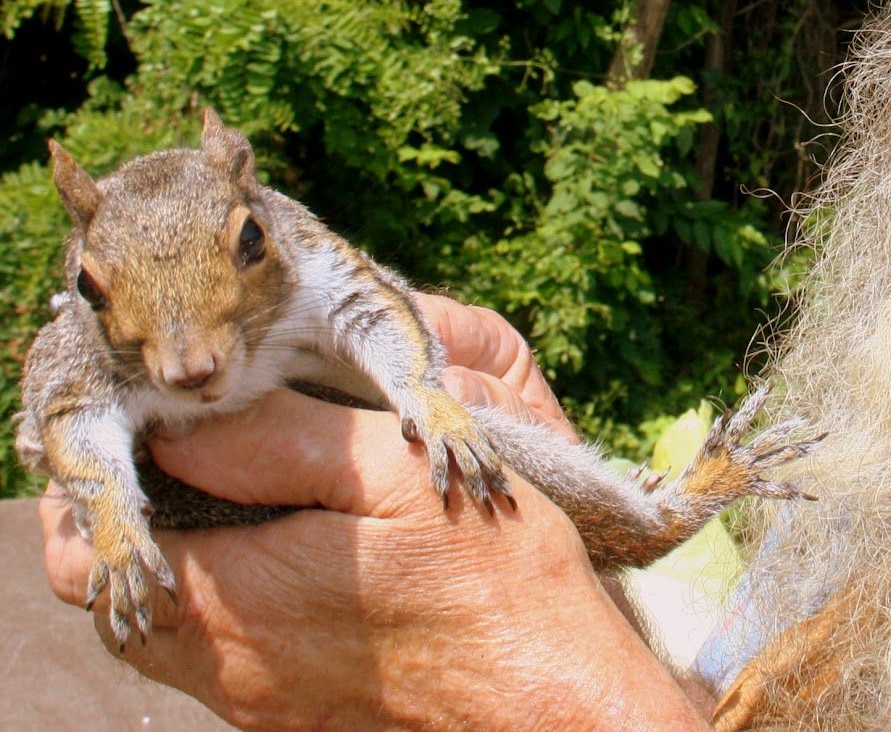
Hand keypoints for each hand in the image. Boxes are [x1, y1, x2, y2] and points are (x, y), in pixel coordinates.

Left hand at [37, 296, 708, 731]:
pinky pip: (229, 656)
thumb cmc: (493, 583)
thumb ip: (282, 442)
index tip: (139, 433)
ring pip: (174, 632)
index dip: (96, 493)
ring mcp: (264, 703)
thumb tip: (186, 426)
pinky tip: (298, 551)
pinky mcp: (300, 718)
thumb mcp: (395, 474)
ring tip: (246, 491)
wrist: (556, 705)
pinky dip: (233, 597)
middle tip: (186, 454)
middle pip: (123, 603)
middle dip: (137, 525)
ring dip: (188, 560)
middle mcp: (233, 669)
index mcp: (242, 600)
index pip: (99, 561)